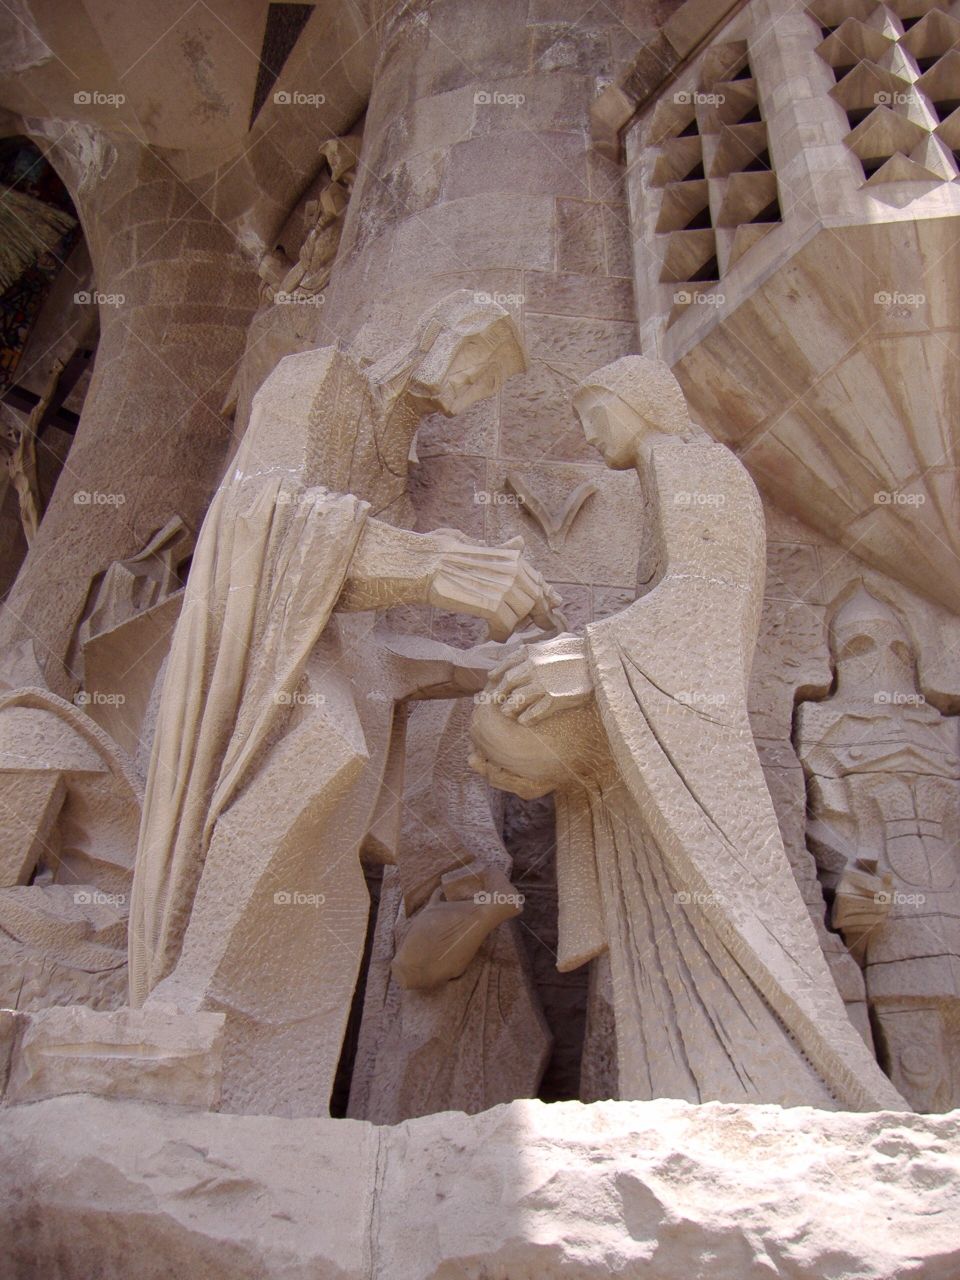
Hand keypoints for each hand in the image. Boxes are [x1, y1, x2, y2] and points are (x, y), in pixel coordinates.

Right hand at [429, 534, 563, 640]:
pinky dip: (499, 634)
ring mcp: (503, 587)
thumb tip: (520, 543)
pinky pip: (505, 626)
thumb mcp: (473, 543)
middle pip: (535, 598)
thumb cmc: (440, 552)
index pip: (537, 579)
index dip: (547, 594)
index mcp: (509, 556)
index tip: (555, 604)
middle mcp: (511, 570)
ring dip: (514, 624)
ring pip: (522, 613)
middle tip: (542, 626)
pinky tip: (491, 635)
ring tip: (504, 630)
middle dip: (539, 614)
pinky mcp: (492, 605)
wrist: (422, 563)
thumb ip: (498, 549)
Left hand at [485, 633, 592, 724]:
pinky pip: (536, 711)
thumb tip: (540, 643)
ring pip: (519, 698)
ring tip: (506, 712)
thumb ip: (546, 643)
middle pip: (509, 682)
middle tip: (494, 700)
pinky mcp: (554, 698)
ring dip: (511, 706)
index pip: (509, 662)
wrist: (598, 659)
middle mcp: (533, 667)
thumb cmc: (582, 649)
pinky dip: (528, 717)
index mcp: (533, 652)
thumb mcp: (560, 640)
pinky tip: (524, 721)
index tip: (491, 678)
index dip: (498, 671)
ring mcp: (543, 684)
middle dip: (500, 692)